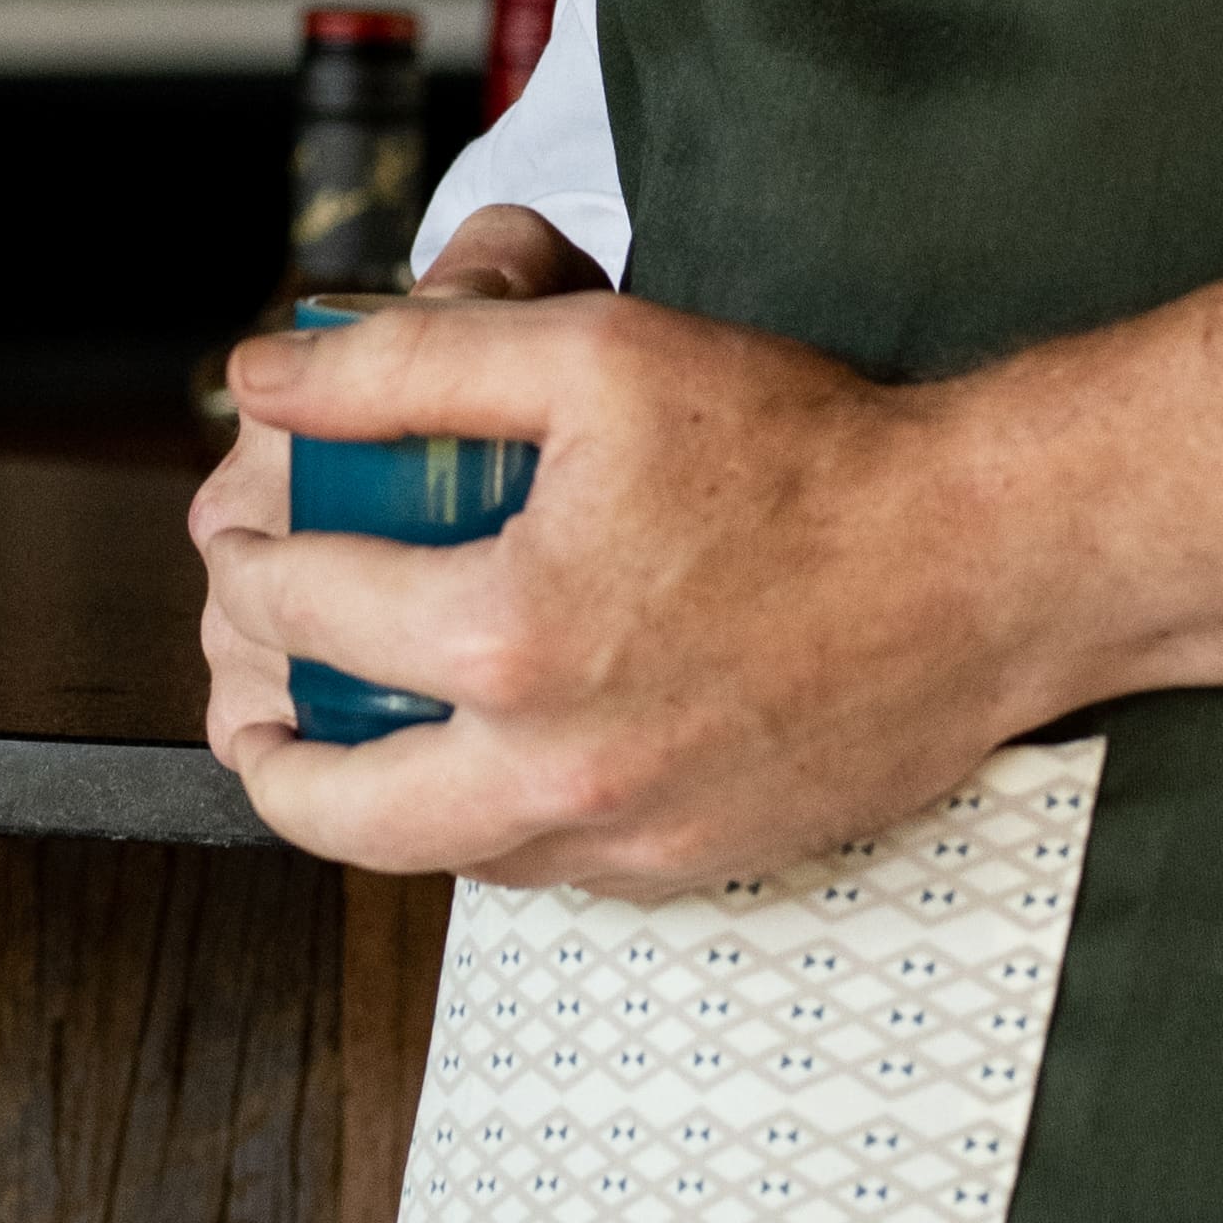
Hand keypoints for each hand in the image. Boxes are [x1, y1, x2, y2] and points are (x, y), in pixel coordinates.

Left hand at [195, 285, 1048, 891]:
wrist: (982, 566)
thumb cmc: (805, 453)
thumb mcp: (591, 354)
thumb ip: (408, 363)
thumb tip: (267, 378)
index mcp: (512, 640)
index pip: (307, 612)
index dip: (248, 561)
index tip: (240, 534)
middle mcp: (554, 770)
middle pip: (327, 808)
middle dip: (258, 740)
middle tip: (244, 688)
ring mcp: (622, 839)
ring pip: (430, 852)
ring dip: (364, 792)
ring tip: (342, 719)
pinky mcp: (685, 868)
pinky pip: (538, 866)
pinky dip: (483, 813)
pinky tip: (488, 743)